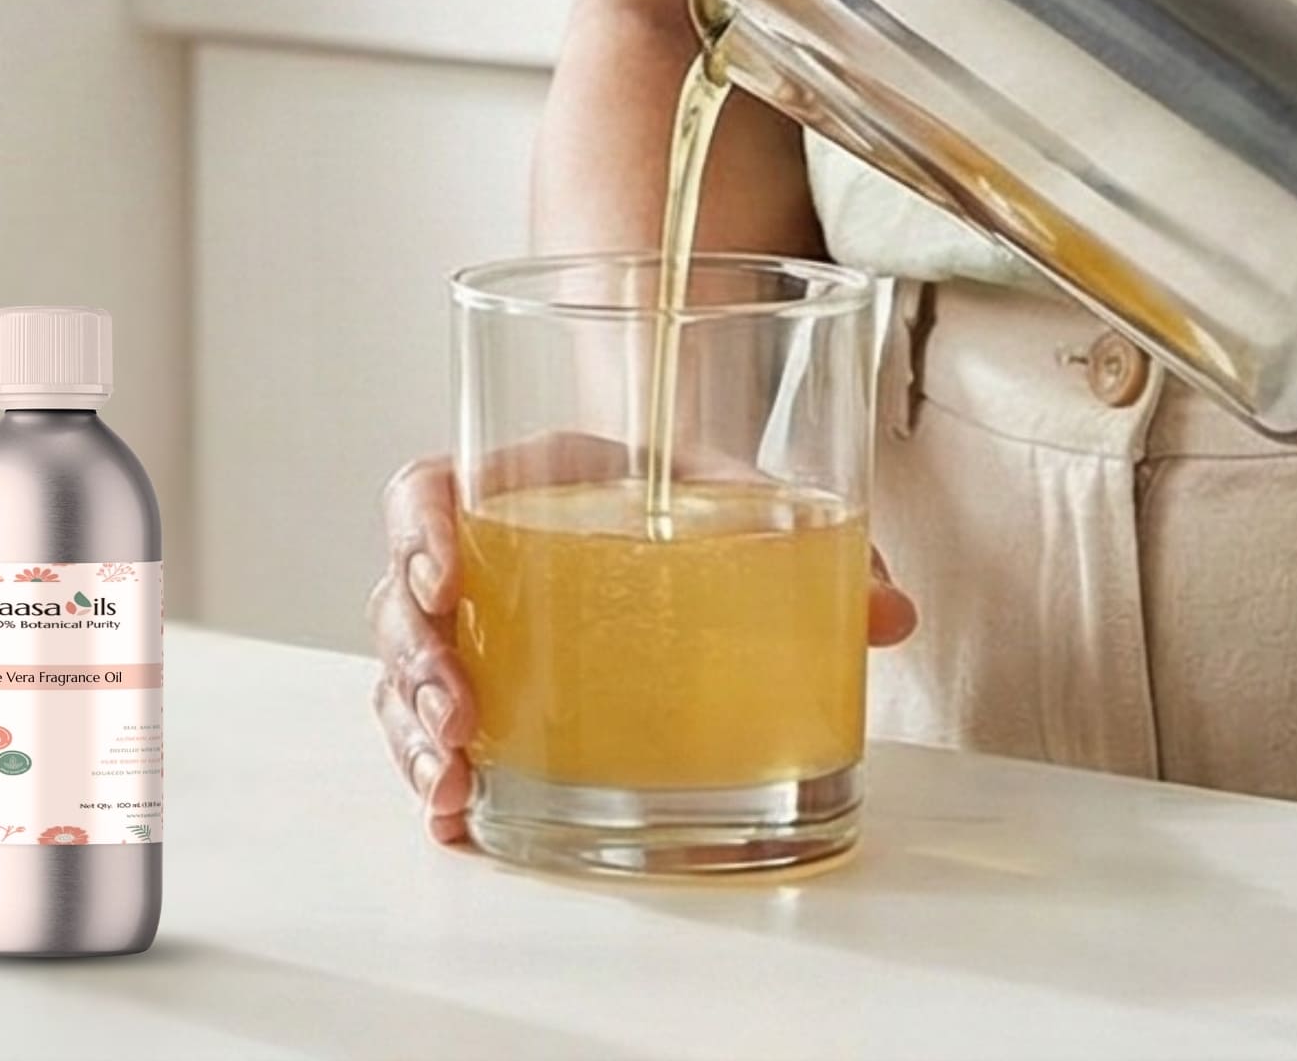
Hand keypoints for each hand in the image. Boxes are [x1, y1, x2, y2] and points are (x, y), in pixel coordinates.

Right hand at [370, 452, 920, 845]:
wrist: (684, 507)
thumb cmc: (688, 491)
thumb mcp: (740, 494)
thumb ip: (810, 538)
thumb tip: (891, 610)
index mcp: (524, 481)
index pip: (428, 488)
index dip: (419, 527)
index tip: (445, 574)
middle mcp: (484, 556)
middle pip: (404, 598)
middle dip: (418, 661)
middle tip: (460, 714)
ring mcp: (481, 633)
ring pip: (405, 673)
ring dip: (416, 728)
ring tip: (454, 783)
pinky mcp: (494, 699)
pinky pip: (432, 732)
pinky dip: (436, 774)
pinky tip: (458, 814)